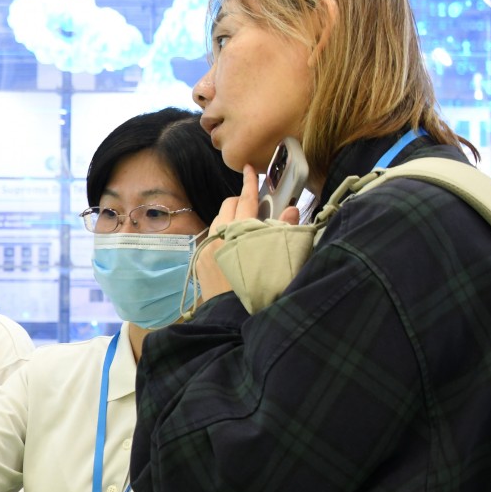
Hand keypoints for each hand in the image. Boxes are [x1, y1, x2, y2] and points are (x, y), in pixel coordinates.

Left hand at [194, 165, 301, 301]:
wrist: (234, 322)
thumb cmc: (263, 294)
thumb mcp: (280, 260)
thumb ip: (285, 232)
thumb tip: (291, 208)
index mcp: (240, 234)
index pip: (246, 201)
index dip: (249, 184)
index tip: (249, 169)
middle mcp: (220, 237)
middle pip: (228, 206)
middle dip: (241, 201)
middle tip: (257, 207)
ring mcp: (207, 250)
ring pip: (219, 221)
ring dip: (232, 219)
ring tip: (247, 229)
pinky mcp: (200, 263)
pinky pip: (212, 239)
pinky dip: (223, 235)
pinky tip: (234, 247)